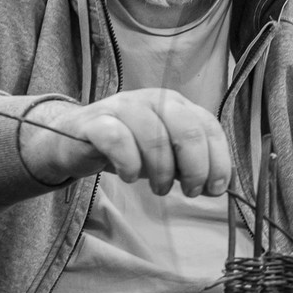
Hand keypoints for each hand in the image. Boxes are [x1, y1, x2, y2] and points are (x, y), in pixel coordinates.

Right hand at [18, 91, 230, 196]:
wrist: (74, 142)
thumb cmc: (128, 148)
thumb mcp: (167, 157)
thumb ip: (191, 166)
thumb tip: (218, 186)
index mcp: (176, 104)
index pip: (209, 127)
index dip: (218, 160)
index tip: (216, 188)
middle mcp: (153, 100)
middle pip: (187, 129)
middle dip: (195, 167)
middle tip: (190, 192)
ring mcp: (123, 107)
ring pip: (154, 136)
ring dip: (162, 171)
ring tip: (159, 188)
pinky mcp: (95, 122)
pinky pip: (118, 140)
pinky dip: (129, 164)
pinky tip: (130, 177)